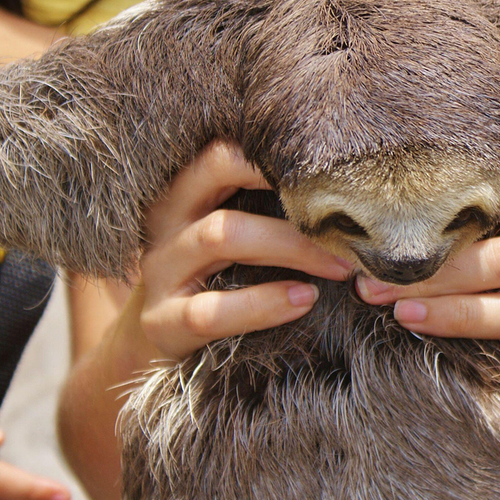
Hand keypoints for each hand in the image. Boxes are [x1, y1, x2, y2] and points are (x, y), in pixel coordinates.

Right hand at [136, 142, 353, 359]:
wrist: (148, 349)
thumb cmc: (212, 283)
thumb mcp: (230, 239)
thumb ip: (266, 212)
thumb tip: (348, 196)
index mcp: (185, 194)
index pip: (223, 150)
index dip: (273, 151)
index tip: (332, 163)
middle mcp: (166, 222)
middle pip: (220, 174)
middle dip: (293, 197)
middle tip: (350, 221)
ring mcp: (160, 271)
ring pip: (221, 235)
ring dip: (290, 247)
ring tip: (339, 267)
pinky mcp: (162, 323)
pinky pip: (212, 310)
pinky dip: (263, 304)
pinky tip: (303, 300)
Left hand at [355, 142, 499, 354]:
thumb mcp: (496, 202)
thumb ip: (460, 177)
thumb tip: (366, 166)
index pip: (498, 152)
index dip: (436, 164)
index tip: (374, 180)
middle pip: (497, 207)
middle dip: (424, 226)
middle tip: (364, 244)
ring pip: (498, 263)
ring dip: (429, 278)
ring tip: (372, 288)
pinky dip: (454, 316)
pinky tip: (409, 316)